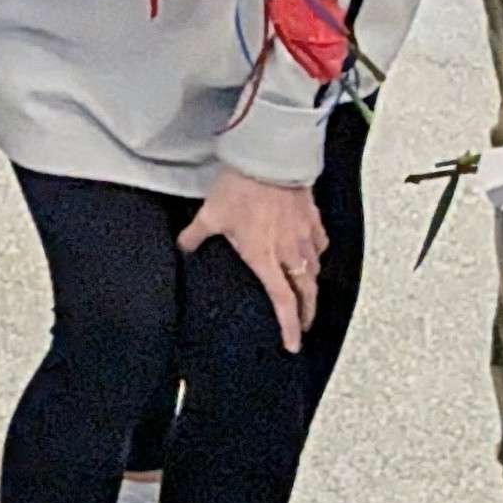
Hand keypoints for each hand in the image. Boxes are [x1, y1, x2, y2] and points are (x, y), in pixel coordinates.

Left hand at [184, 166, 329, 350]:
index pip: (282, 301)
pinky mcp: (313, 218)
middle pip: (306, 292)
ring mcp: (304, 235)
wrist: (269, 158)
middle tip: (304, 326)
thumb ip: (195, 236)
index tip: (293, 344)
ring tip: (307, 296)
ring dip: (311, 287)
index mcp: (264, 258)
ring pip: (314, 270)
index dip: (289, 326)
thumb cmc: (241, 188)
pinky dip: (317, 256)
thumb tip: (182, 247)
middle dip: (307, 314)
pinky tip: (313, 256)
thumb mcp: (210, 215)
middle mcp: (289, 252)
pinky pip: (320, 244)